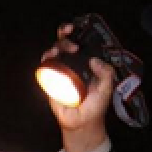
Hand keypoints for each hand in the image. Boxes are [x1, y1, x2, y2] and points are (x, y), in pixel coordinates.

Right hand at [40, 22, 115, 151]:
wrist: (81, 123)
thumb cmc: (95, 106)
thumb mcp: (107, 88)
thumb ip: (106, 73)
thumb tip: (94, 60)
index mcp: (86, 62)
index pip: (80, 41)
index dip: (77, 32)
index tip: (76, 28)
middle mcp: (72, 63)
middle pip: (64, 42)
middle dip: (64, 36)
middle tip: (72, 45)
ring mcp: (60, 71)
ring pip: (53, 52)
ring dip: (55, 47)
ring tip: (61, 51)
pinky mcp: (49, 80)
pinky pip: (44, 67)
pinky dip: (46, 60)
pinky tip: (50, 58)